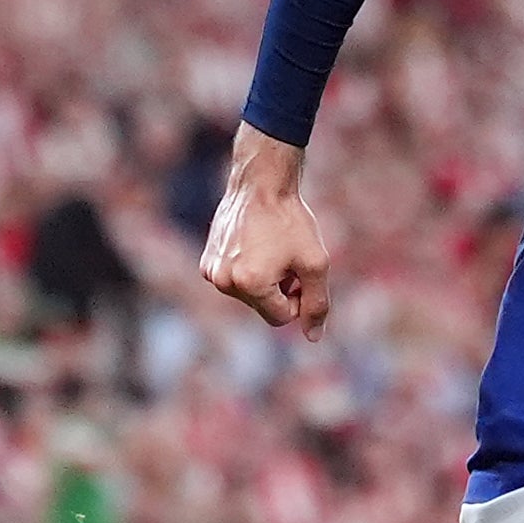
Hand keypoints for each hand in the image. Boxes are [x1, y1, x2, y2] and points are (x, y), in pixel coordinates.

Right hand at [200, 121, 331, 339]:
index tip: (300, 271)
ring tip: (269, 250)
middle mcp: (224, 282)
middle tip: (285, 258)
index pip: (282, 318)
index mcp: (251, 284)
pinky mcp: (206, 262)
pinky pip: (234, 282)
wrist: (260, 185)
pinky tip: (253, 246)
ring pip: (248, 296)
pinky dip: (247, 271)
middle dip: (280, 290)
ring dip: (264, 281)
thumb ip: (317, 304)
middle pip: (263, 308)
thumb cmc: (291, 222)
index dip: (298, 297)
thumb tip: (313, 338)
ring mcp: (212, 272)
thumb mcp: (315, 264)